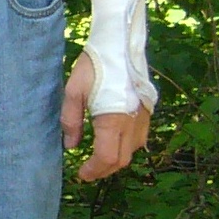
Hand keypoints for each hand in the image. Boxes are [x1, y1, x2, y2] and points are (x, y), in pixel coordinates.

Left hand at [61, 53, 150, 181]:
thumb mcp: (74, 91)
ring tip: (98, 159)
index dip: (94, 170)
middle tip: (88, 171)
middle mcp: (133, 124)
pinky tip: (113, 142)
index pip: (106, 157)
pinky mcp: (148, 112)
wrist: (121, 44)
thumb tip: (70, 145)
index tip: (81, 174)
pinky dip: (126, 148)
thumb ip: (71, 120)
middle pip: (121, 160)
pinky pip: (139, 139)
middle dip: (104, 170)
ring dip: (116, 160)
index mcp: (113, 120)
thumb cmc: (95, 66)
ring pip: (132, 151)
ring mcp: (144, 118)